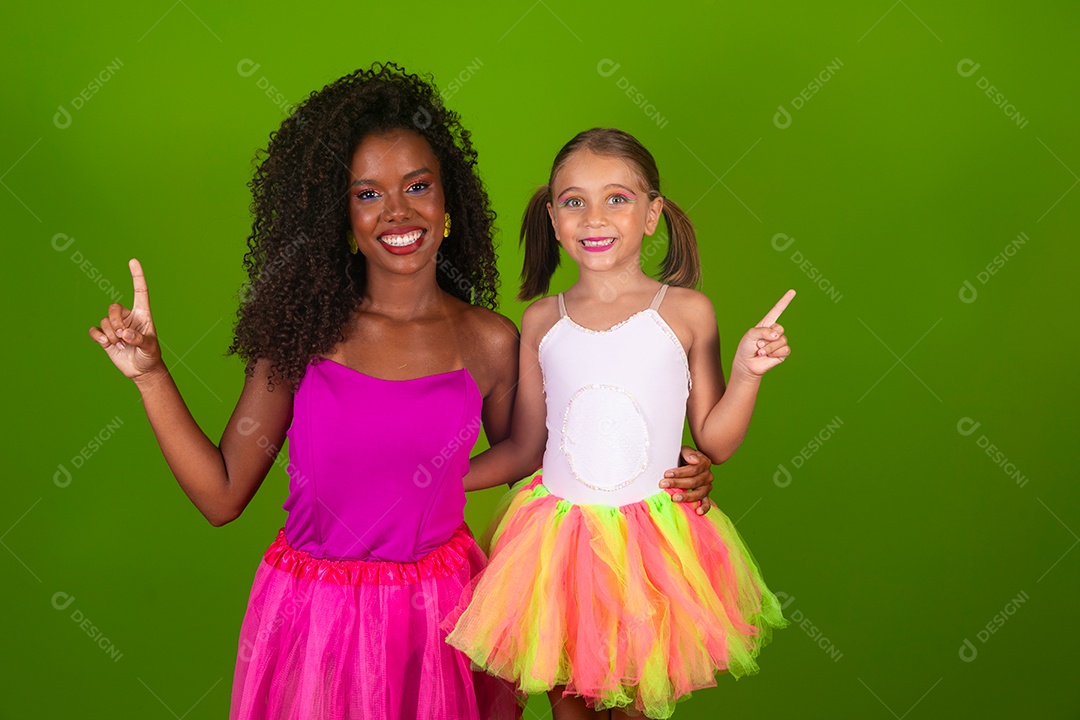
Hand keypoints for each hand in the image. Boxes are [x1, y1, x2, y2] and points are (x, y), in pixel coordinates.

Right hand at [87, 259, 163, 380]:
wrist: (141, 370)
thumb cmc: (150, 356)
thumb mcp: (150, 348)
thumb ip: (139, 340)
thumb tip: (124, 334)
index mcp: (142, 314)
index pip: (140, 291)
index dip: (137, 276)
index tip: (133, 260)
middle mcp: (128, 317)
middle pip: (113, 307)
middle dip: (115, 322)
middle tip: (123, 337)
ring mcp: (115, 326)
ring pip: (104, 320)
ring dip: (110, 334)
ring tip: (121, 346)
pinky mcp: (105, 336)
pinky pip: (94, 330)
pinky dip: (98, 336)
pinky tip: (106, 344)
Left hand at [660, 446, 713, 514]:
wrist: (686, 463)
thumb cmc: (683, 457)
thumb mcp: (684, 451)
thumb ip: (688, 453)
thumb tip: (694, 460)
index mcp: (705, 462)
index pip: (693, 469)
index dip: (680, 472)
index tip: (666, 474)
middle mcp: (708, 475)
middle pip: (694, 481)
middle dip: (677, 483)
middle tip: (663, 484)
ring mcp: (707, 486)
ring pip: (699, 493)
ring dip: (686, 496)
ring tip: (674, 498)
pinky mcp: (705, 496)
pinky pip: (707, 503)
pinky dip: (704, 508)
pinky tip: (697, 512)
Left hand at [732, 289, 794, 378]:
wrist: (747, 364)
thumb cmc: (746, 348)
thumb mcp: (750, 335)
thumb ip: (763, 331)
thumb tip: (777, 335)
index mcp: (766, 324)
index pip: (777, 310)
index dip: (785, 301)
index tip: (792, 291)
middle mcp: (774, 332)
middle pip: (779, 328)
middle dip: (767, 337)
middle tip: (758, 344)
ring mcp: (779, 342)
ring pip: (781, 340)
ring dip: (769, 347)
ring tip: (760, 351)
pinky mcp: (783, 352)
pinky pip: (785, 349)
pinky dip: (775, 353)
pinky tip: (768, 356)